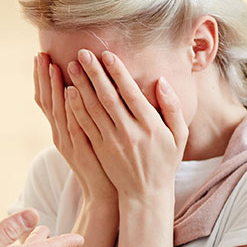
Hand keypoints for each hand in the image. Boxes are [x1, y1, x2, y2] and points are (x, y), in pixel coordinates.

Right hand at [34, 53, 115, 204]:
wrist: (104, 194)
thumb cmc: (101, 162)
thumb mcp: (86, 136)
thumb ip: (81, 115)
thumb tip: (80, 90)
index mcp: (61, 129)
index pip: (47, 99)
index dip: (42, 78)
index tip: (41, 56)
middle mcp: (60, 134)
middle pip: (46, 101)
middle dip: (42, 77)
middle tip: (40, 54)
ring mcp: (68, 143)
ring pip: (57, 110)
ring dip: (53, 87)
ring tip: (51, 65)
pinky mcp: (80, 150)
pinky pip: (73, 125)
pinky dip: (70, 109)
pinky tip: (70, 91)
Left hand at [64, 49, 188, 205]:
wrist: (145, 194)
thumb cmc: (165, 161)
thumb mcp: (179, 136)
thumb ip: (173, 107)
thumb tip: (161, 81)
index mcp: (150, 126)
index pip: (131, 94)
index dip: (118, 73)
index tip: (108, 55)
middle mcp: (129, 133)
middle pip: (108, 98)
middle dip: (94, 74)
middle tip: (83, 52)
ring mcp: (111, 142)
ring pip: (93, 109)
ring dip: (81, 86)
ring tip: (71, 65)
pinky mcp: (99, 149)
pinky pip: (85, 125)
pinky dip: (75, 108)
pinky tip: (68, 92)